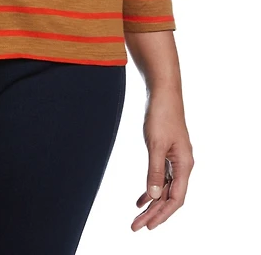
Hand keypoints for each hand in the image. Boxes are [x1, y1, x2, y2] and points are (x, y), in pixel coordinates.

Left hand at [132, 87, 193, 231]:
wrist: (163, 93)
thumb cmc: (161, 115)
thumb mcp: (155, 144)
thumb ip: (154, 170)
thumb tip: (153, 196)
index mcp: (184, 164)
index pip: (176, 198)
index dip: (162, 214)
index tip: (147, 225)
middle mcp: (183, 165)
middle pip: (170, 197)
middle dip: (154, 213)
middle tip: (136, 227)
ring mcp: (175, 159)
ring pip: (165, 189)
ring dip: (152, 204)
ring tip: (137, 218)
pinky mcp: (167, 153)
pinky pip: (161, 178)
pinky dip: (151, 189)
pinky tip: (141, 199)